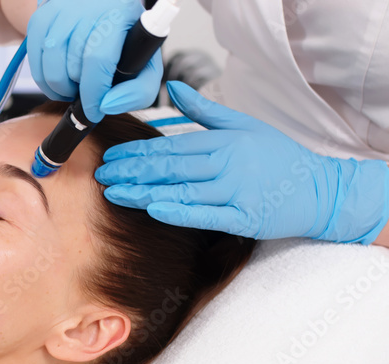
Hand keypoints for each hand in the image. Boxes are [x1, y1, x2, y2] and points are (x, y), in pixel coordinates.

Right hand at [26, 0, 162, 122]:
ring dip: (58, 86)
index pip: (99, 59)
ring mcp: (62, 9)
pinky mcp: (42, 15)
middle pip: (72, 64)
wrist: (101, 12)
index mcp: (119, 15)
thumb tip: (107, 105)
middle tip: (83, 94)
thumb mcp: (144, 65)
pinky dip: (43, 77)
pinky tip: (57, 78)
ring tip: (71, 87)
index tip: (93, 111)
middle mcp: (89, 7)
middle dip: (76, 90)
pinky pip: (34, 56)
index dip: (93, 93)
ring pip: (50, 60)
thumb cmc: (123, 42)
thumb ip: (138, 92)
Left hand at [96, 81, 388, 244]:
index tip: (110, 158)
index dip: (137, 153)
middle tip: (101, 176)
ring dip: (143, 193)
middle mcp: (227, 165)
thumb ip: (204, 110)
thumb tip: (172, 87)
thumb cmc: (279, 158)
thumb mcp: (243, 125)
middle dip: (132, 172)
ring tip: (114, 194)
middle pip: (170, 169)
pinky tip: (154, 209)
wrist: (320, 189)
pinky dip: (179, 212)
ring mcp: (235, 192)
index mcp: (223, 142)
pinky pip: (205, 215)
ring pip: (181, 192)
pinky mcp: (244, 218)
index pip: (170, 147)